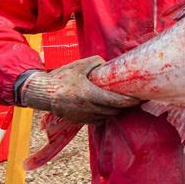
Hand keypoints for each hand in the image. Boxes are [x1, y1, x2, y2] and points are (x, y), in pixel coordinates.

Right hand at [20, 56, 139, 123]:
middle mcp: (88, 108)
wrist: (43, 93)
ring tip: (122, 103)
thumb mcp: (80, 65)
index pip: (116, 101)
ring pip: (107, 116)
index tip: (140, 98)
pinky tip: (107, 108)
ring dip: (115, 111)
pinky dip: (105, 115)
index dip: (130, 101)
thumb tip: (109, 64)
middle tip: (135, 99)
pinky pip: (98, 120)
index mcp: (89, 94)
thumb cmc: (62, 77)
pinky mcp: (80, 120)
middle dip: (125, 106)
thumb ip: (97, 63)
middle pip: (114, 110)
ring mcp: (84, 116)